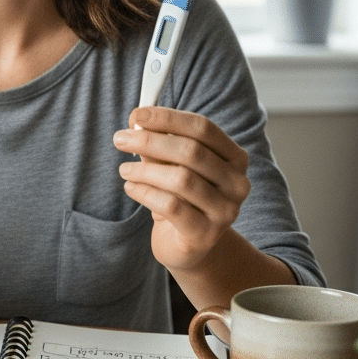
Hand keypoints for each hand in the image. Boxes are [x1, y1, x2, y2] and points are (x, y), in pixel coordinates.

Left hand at [114, 107, 251, 271]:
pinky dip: (145, 193)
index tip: (136, 115)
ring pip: (181, 179)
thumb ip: (160, 143)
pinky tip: (131, 188)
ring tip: (125, 169)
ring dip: (145, 170)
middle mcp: (237, 183)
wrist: (188, 243)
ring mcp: (225, 211)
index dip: (168, 118)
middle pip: (191, 152)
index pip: (203, 128)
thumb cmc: (181, 195)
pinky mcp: (206, 234)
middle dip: (150, 141)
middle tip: (120, 139)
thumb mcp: (171, 165)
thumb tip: (138, 122)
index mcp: (234, 157)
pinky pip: (171, 206)